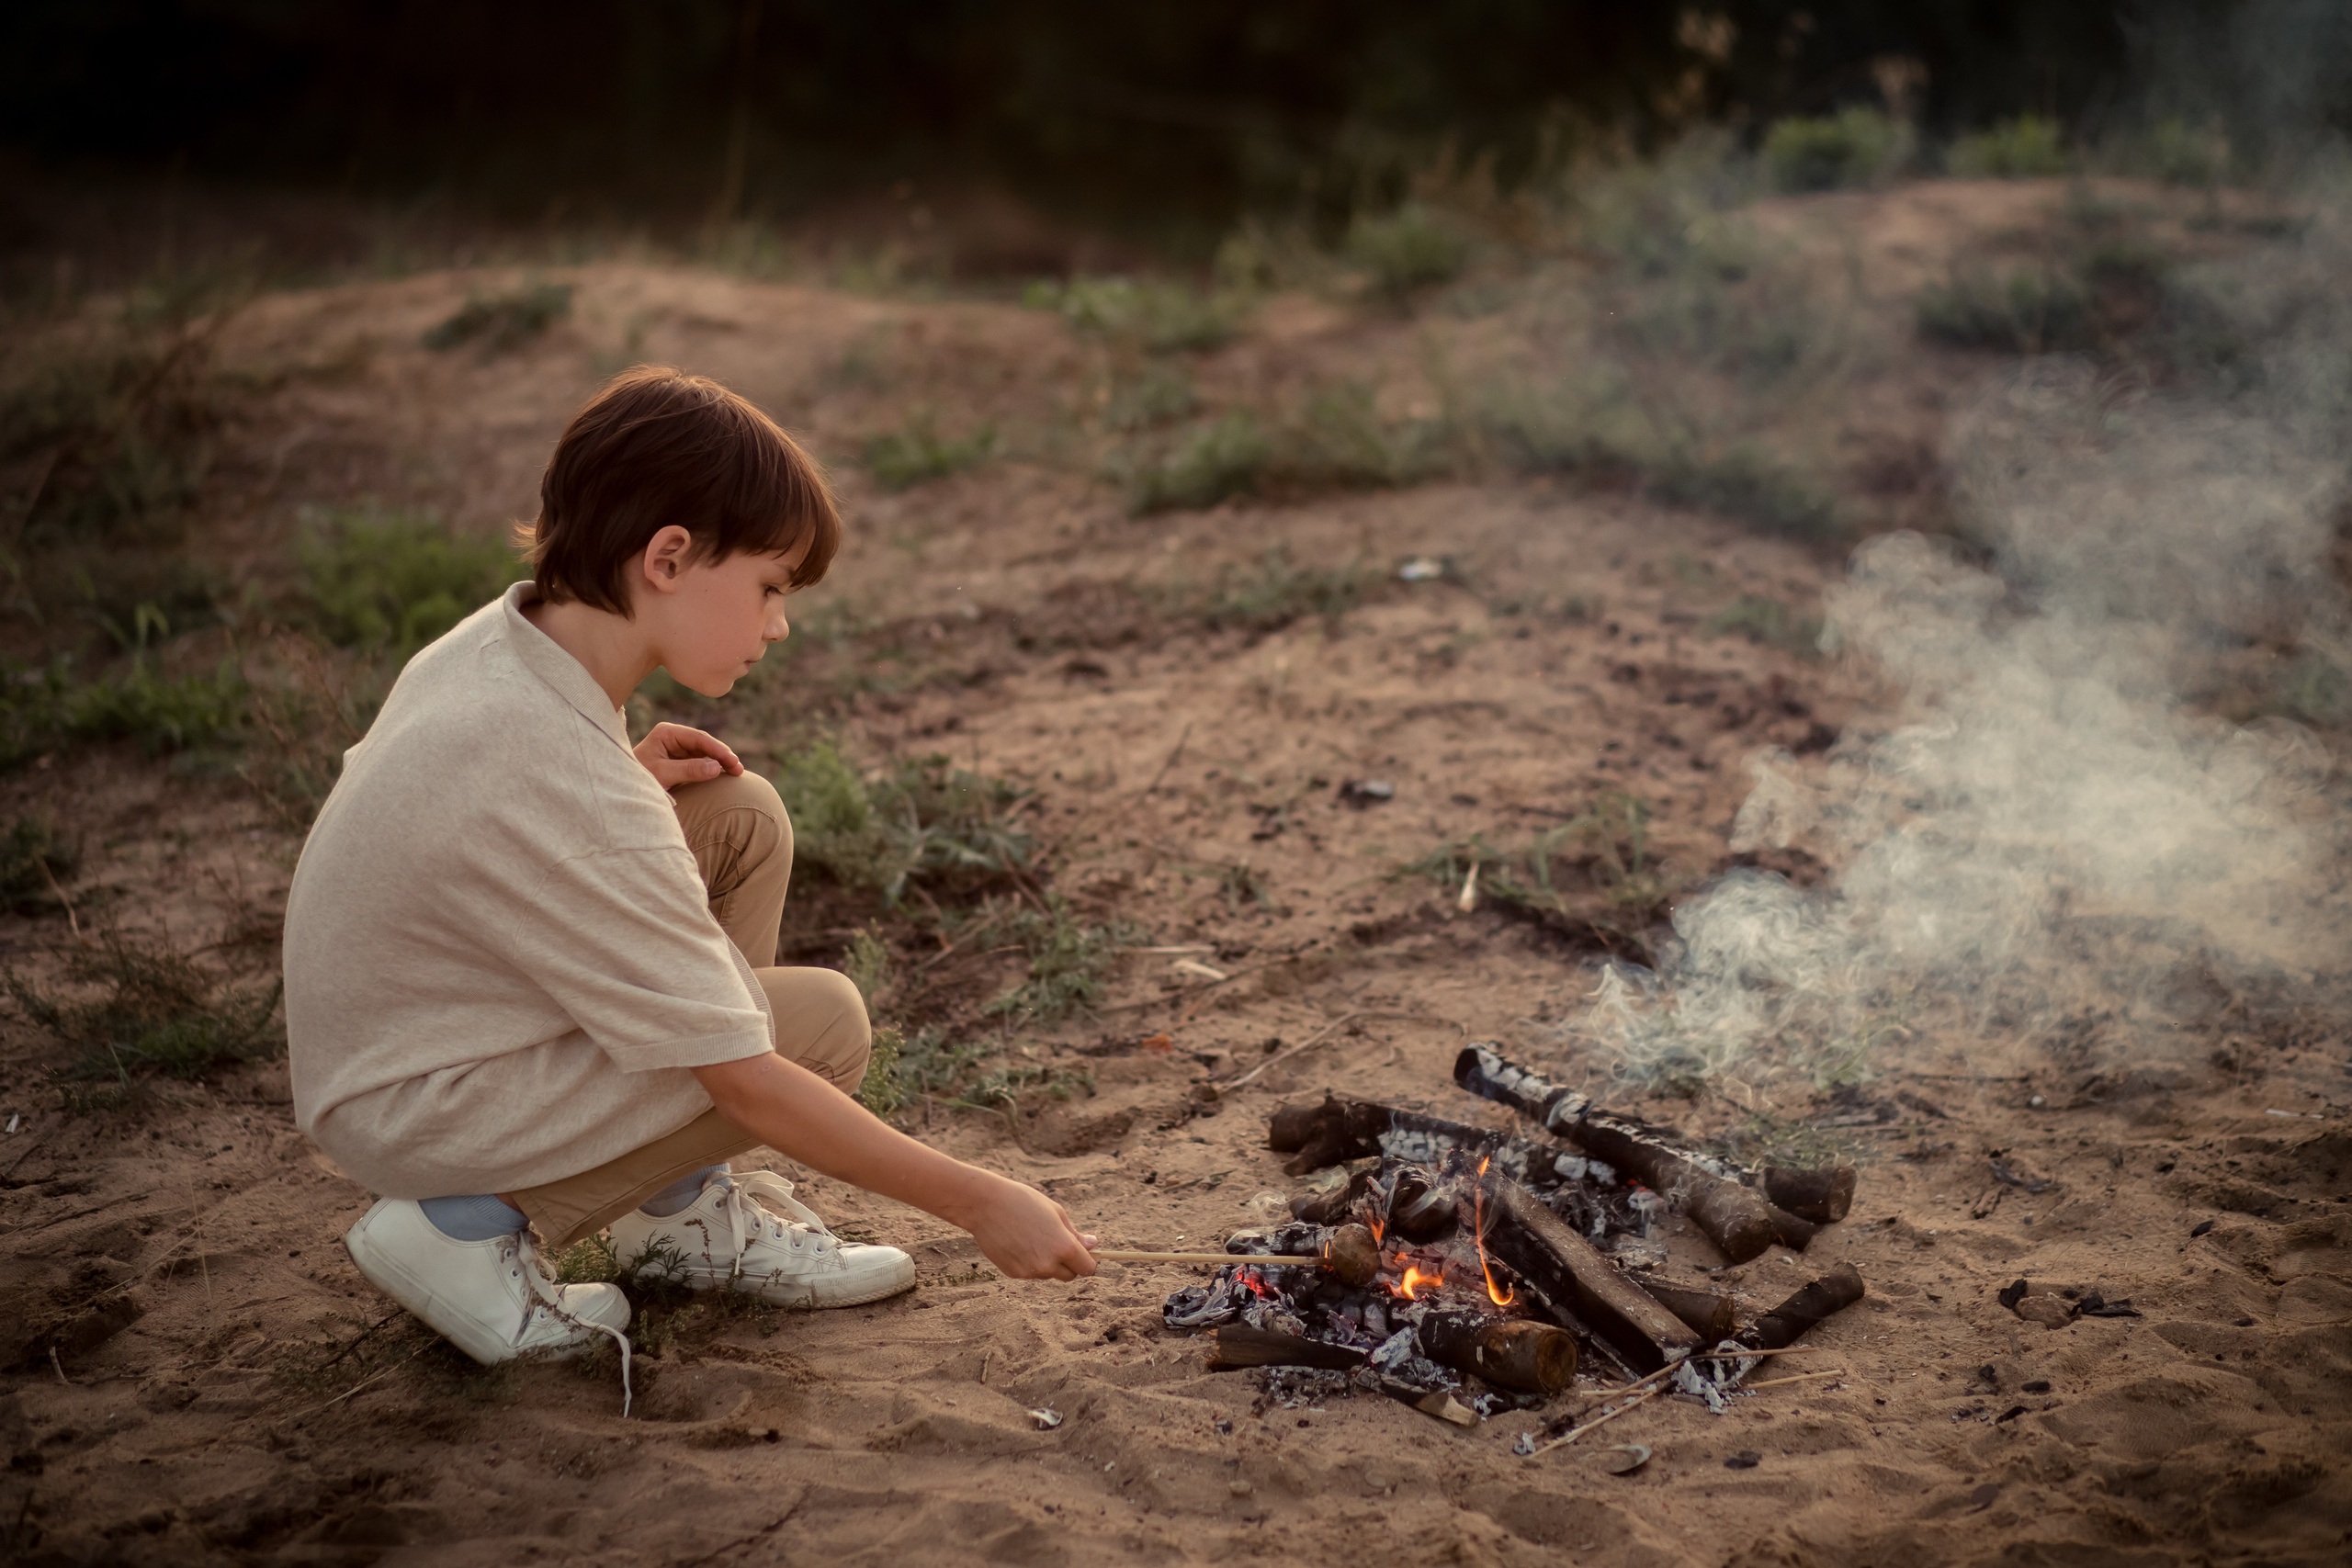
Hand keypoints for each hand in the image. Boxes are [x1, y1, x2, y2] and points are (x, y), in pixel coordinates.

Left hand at [634, 722, 743, 790]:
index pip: (698, 738)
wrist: (622, 792)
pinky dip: (712, 767)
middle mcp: (673, 737)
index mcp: (666, 733)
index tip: (732, 761)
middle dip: (722, 755)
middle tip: (738, 769)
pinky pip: (700, 762)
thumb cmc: (636, 780)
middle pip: (704, 744)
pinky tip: (724, 774)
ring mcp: (677, 749)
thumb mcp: (662, 775)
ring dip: (720, 762)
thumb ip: (689, 769)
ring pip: (705, 753)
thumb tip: (716, 767)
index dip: (718, 749)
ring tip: (736, 772)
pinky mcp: (679, 761)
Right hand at [963, 1175, 1099, 1281]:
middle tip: (1056, 1242)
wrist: (986, 1205)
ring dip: (1047, 1262)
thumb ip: (1075, 1234)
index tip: (1082, 1252)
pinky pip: (1030, 1272)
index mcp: (1064, 1248)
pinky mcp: (1013, 1274)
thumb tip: (1093, 1245)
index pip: (1087, 1268)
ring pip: (1048, 1273)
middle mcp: (1048, 1264)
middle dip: (1068, 1264)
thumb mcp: (1056, 1213)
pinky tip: (1017, 1243)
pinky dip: (1029, 1262)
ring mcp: (1030, 1272)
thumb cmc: (1024, 1202)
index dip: (1087, 1260)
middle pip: (1069, 1276)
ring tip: (1032, 1237)